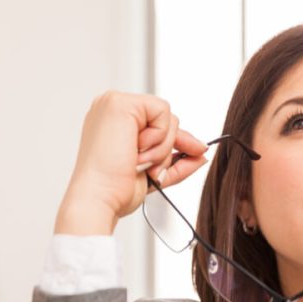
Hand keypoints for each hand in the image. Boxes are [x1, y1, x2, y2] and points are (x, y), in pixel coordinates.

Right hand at [54, 91, 207, 234]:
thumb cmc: (116, 189)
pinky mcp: (121, 104)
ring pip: (168, 118)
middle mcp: (112, 109)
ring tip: (138, 162)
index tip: (193, 154)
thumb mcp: (153, 171)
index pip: (158, 123)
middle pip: (166, 120)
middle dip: (168, 149)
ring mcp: (114, 103)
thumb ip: (177, 159)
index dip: (174, 142)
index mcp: (115, 122)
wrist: (101, 197)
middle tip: (150, 168)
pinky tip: (136, 150)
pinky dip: (158, 137)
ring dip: (161, 148)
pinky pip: (163, 112)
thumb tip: (201, 153)